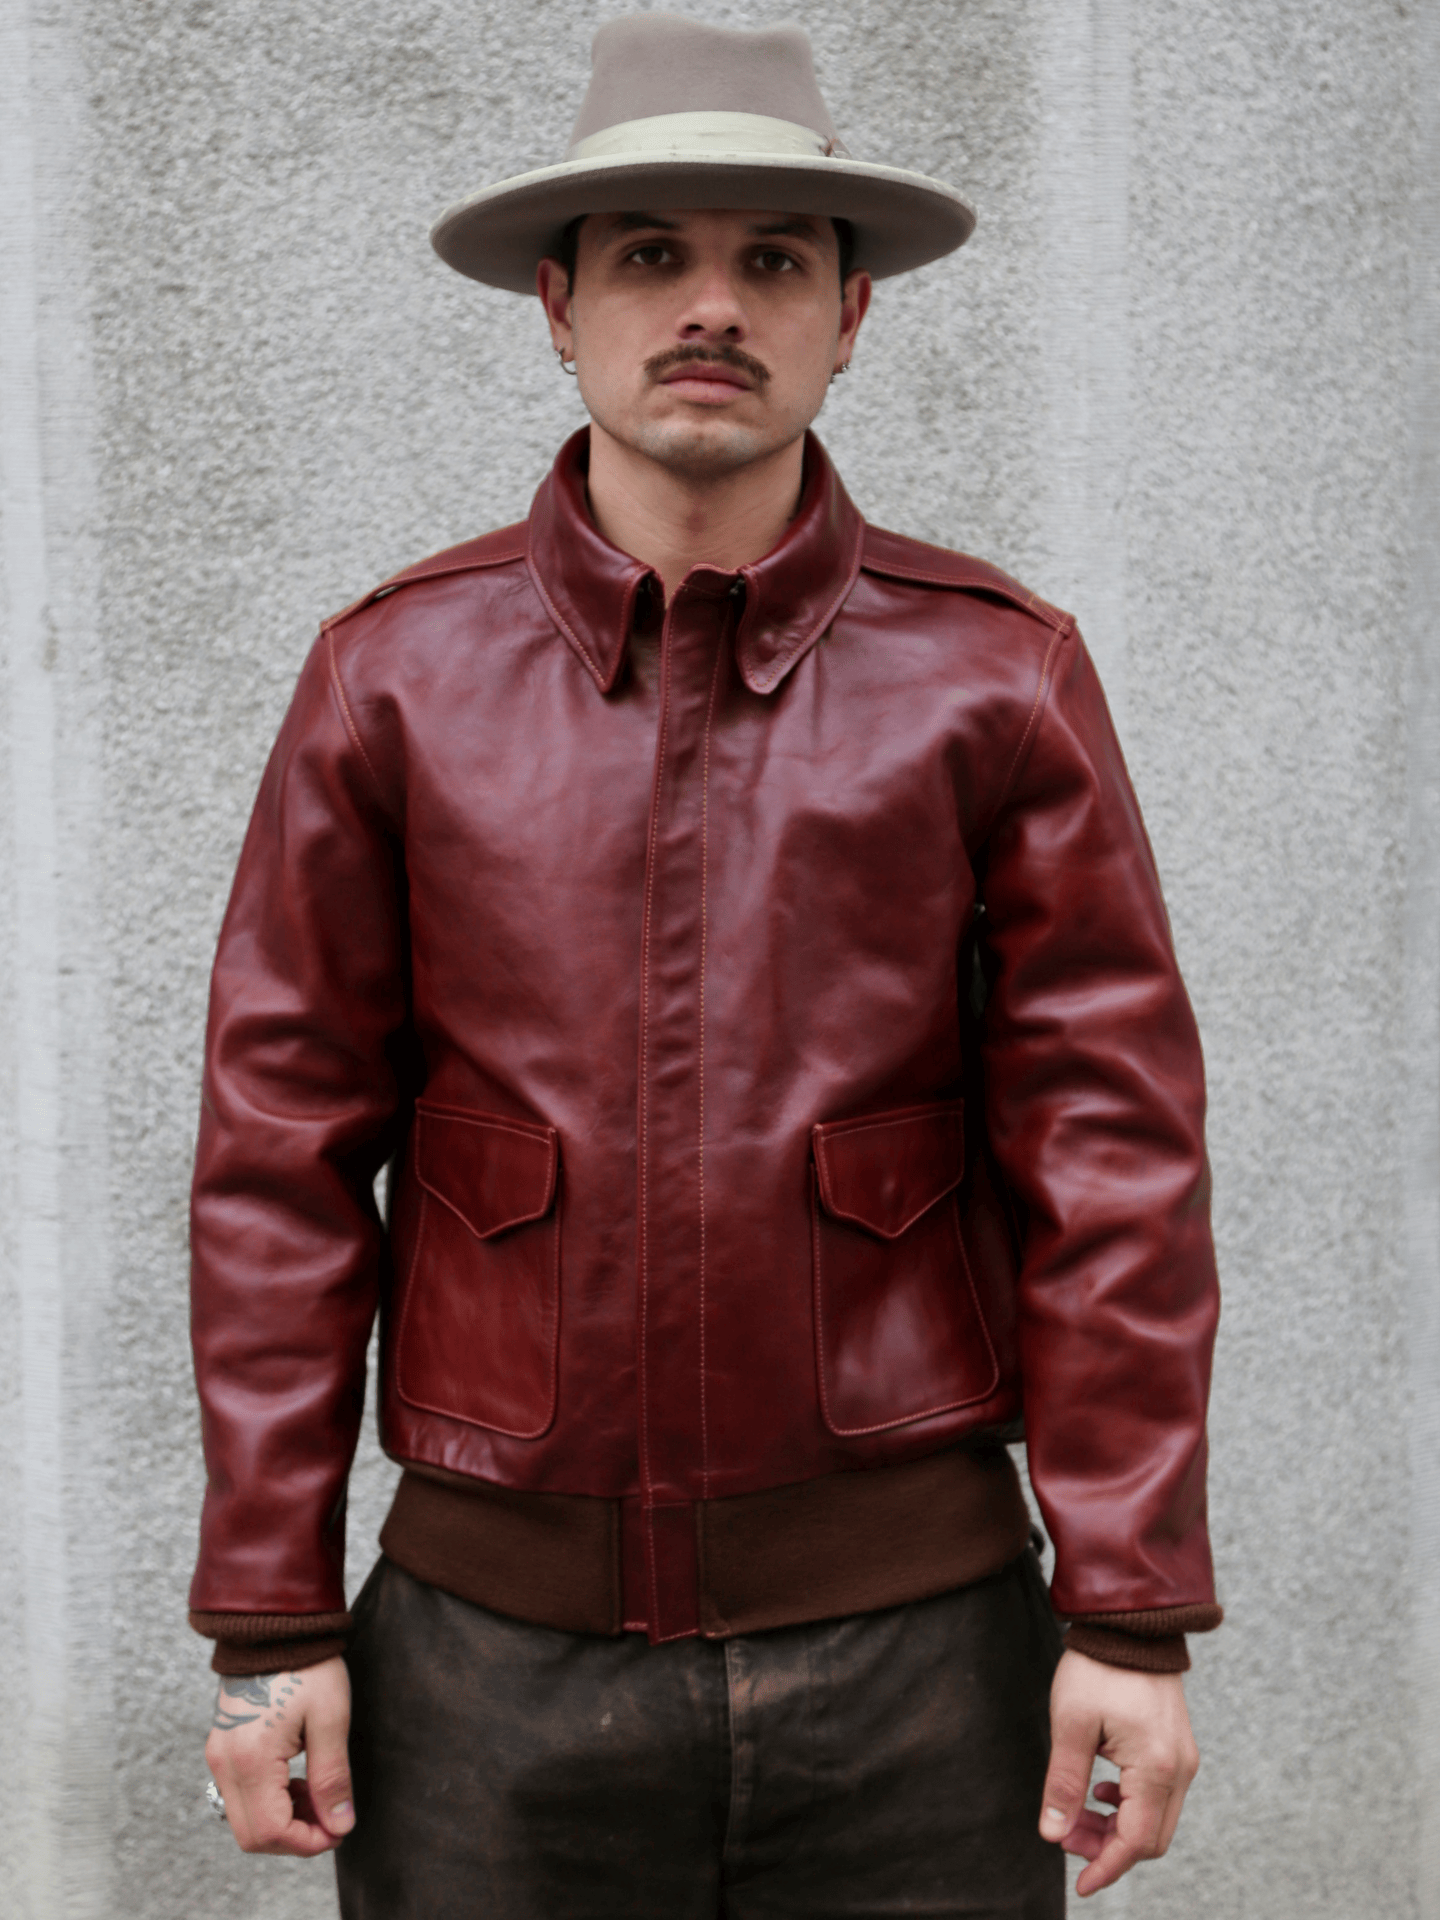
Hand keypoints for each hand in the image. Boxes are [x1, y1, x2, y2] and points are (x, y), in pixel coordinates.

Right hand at [205, 1657, 354, 1854]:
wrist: (276, 1626)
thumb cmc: (308, 1667)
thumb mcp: (331, 1719)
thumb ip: (332, 1777)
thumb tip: (340, 1825)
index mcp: (251, 1759)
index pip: (271, 1832)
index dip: (308, 1842)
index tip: (339, 1829)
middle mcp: (225, 1764)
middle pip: (252, 1836)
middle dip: (294, 1838)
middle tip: (331, 1816)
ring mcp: (218, 1757)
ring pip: (244, 1820)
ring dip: (282, 1822)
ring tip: (317, 1794)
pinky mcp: (221, 1749)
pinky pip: (239, 1797)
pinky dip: (268, 1803)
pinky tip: (296, 1781)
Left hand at [1038, 1648, 1198, 1895]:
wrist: (1130, 1623)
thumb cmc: (1098, 1668)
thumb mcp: (1070, 1724)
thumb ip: (1064, 1783)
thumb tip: (1053, 1834)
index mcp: (1156, 1769)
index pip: (1135, 1842)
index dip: (1105, 1868)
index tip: (1079, 1885)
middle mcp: (1180, 1770)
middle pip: (1150, 1838)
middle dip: (1107, 1848)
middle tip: (1066, 1836)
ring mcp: (1183, 1759)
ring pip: (1156, 1819)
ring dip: (1117, 1827)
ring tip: (1077, 1813)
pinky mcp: (1177, 1748)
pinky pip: (1159, 1796)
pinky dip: (1129, 1806)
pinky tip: (1100, 1788)